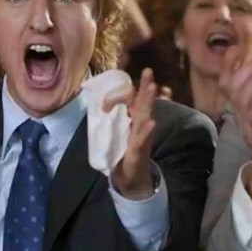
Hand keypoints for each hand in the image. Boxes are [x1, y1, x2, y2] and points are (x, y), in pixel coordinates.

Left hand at [104, 69, 157, 199]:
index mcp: (133, 120)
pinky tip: (152, 122)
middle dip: (146, 87)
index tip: (110, 99)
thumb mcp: (115, 133)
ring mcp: (142, 137)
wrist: (129, 179)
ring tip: (153, 88)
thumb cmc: (122, 154)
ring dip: (149, 102)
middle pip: (143, 103)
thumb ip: (111, 119)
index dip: (124, 93)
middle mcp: (140, 125)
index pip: (132, 101)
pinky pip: (143, 139)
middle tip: (148, 71)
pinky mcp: (139, 150)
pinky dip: (147, 131)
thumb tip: (97, 102)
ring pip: (145, 116)